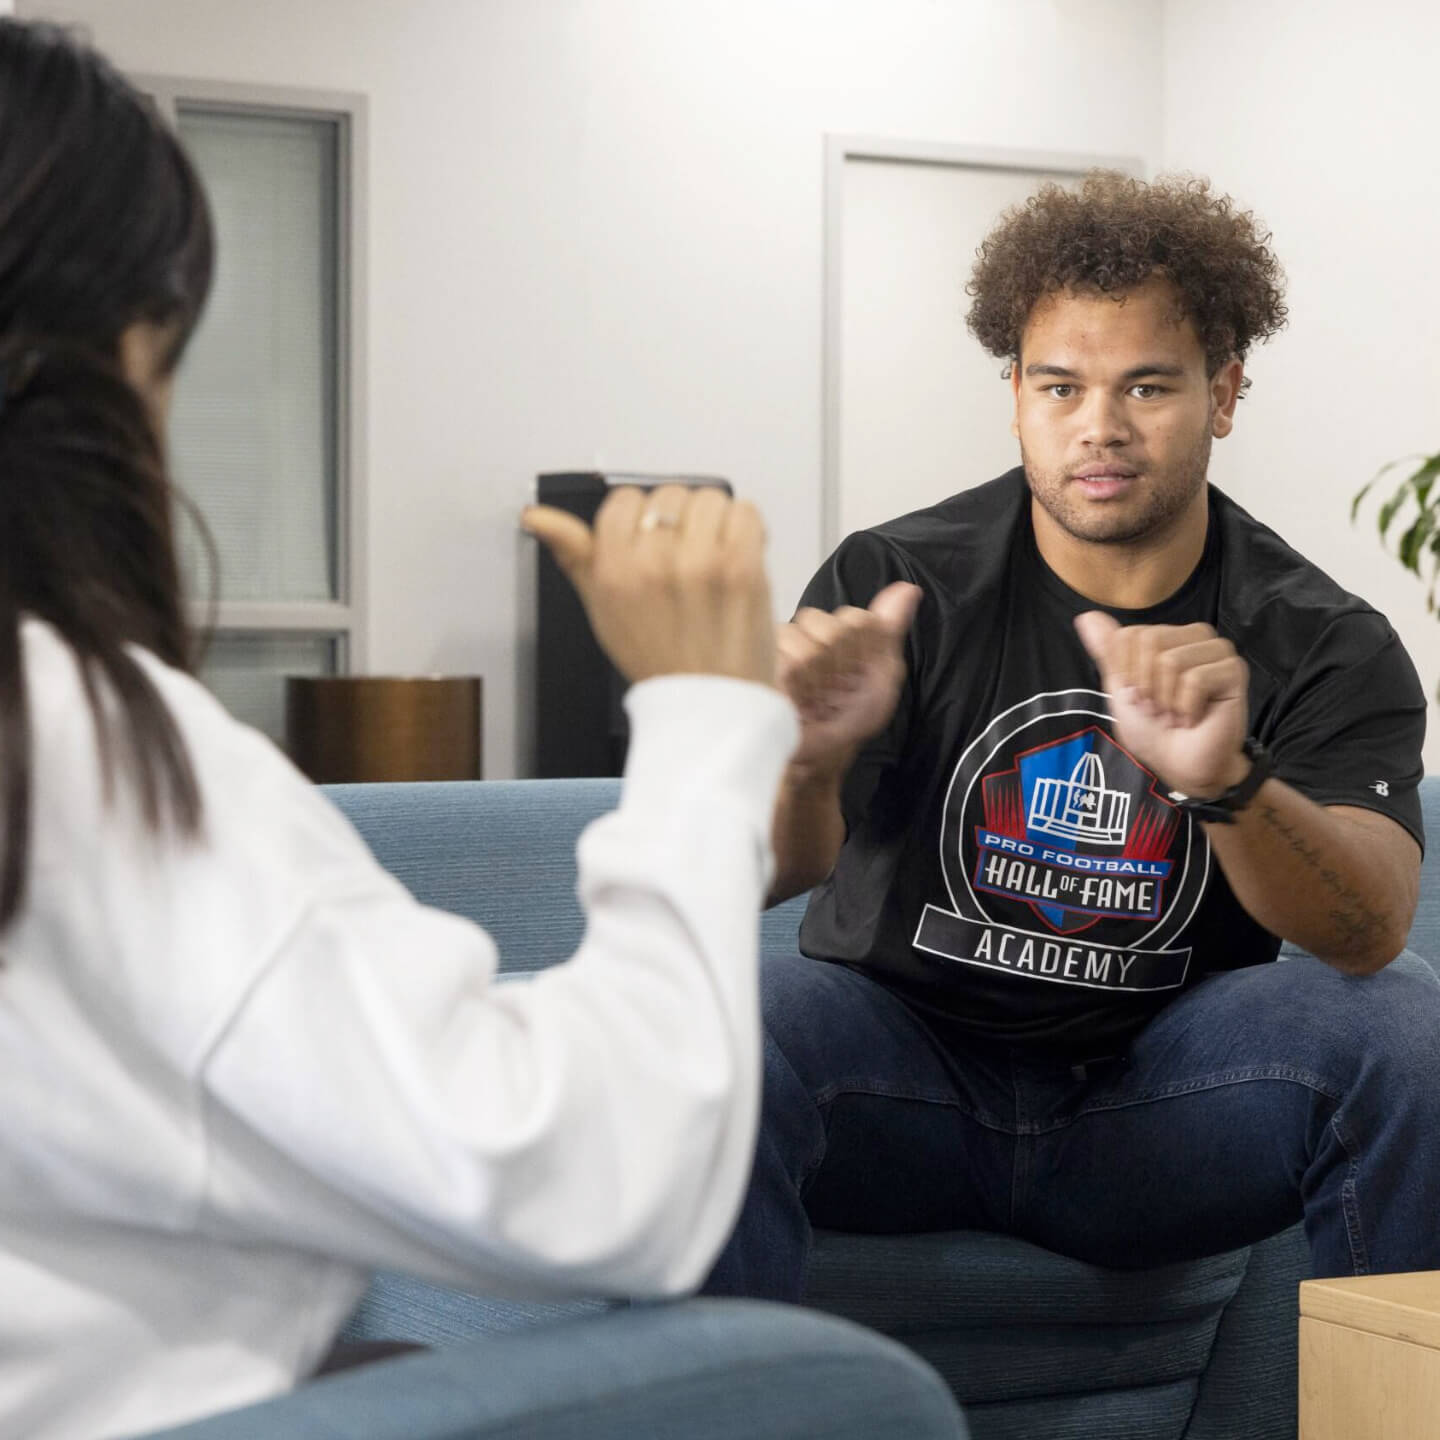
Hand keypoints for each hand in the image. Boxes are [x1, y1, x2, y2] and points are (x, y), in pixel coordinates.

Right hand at [522, 484, 776, 687]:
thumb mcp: (602, 609)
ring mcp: (701, 563)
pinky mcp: (742, 567)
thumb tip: (538, 517)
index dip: (641, 518)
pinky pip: (745, 511)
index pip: (624, 500)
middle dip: (680, 521)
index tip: (651, 541)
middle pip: (669, 495)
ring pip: (709, 498)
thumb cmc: (660, 659)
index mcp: (614, 571)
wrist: (711, 702)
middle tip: (686, 558)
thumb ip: (573, 554)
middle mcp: (653, 563)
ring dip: (716, 522)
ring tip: (714, 559)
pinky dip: (747, 528)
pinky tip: (737, 557)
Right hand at [778, 582, 921, 771]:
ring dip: (818, 684)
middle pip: (832, 627)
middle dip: (841, 668)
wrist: (818, 753)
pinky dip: (800, 691)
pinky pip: (787, 665)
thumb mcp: (881, 676)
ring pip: (806, 646)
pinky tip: (797, 703)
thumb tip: (909, 589)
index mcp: (838, 626)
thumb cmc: (849, 717)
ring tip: (814, 700)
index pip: (859, 618)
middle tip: (834, 692)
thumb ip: (888, 631)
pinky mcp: (757, 663)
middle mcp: (806, 628)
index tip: (859, 677)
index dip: (864, 653)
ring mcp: (777, 643)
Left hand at [1074, 611, 1249, 798]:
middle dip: (1146, 685)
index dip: (1126, 673)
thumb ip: (1108, 651)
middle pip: (1150, 641)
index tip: (1140, 696)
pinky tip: (1194, 718)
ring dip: (1166, 699)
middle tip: (1159, 707)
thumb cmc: (1152, 728)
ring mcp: (1218, 651)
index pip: (1130, 635)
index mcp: (1168, 636)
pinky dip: (1186, 707)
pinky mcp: (1234, 670)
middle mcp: (1195, 636)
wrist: (1179, 764)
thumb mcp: (1120, 687)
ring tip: (1176, 713)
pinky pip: (1195, 679)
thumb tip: (1086, 616)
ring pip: (1171, 660)